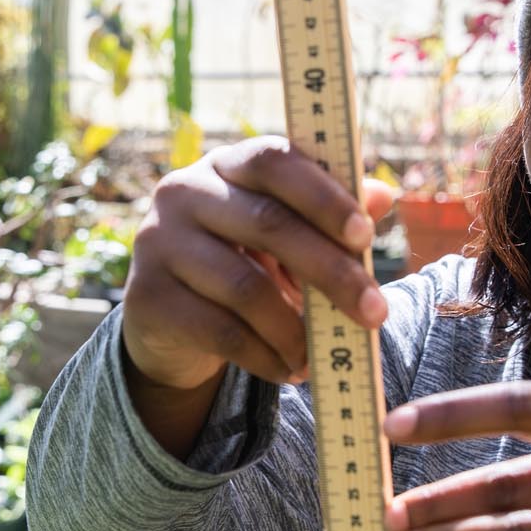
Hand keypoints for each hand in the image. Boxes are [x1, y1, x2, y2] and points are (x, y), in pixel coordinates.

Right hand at [122, 136, 395, 391]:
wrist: (169, 320)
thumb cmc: (243, 263)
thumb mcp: (284, 236)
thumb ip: (330, 215)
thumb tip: (383, 196)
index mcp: (225, 164)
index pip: (273, 160)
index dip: (322, 195)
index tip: (365, 235)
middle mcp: (183, 192)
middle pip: (267, 224)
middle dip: (331, 272)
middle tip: (374, 312)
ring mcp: (157, 242)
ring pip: (244, 287)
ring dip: (296, 330)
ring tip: (324, 356)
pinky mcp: (146, 297)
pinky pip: (220, 332)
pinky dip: (266, 357)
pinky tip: (291, 370)